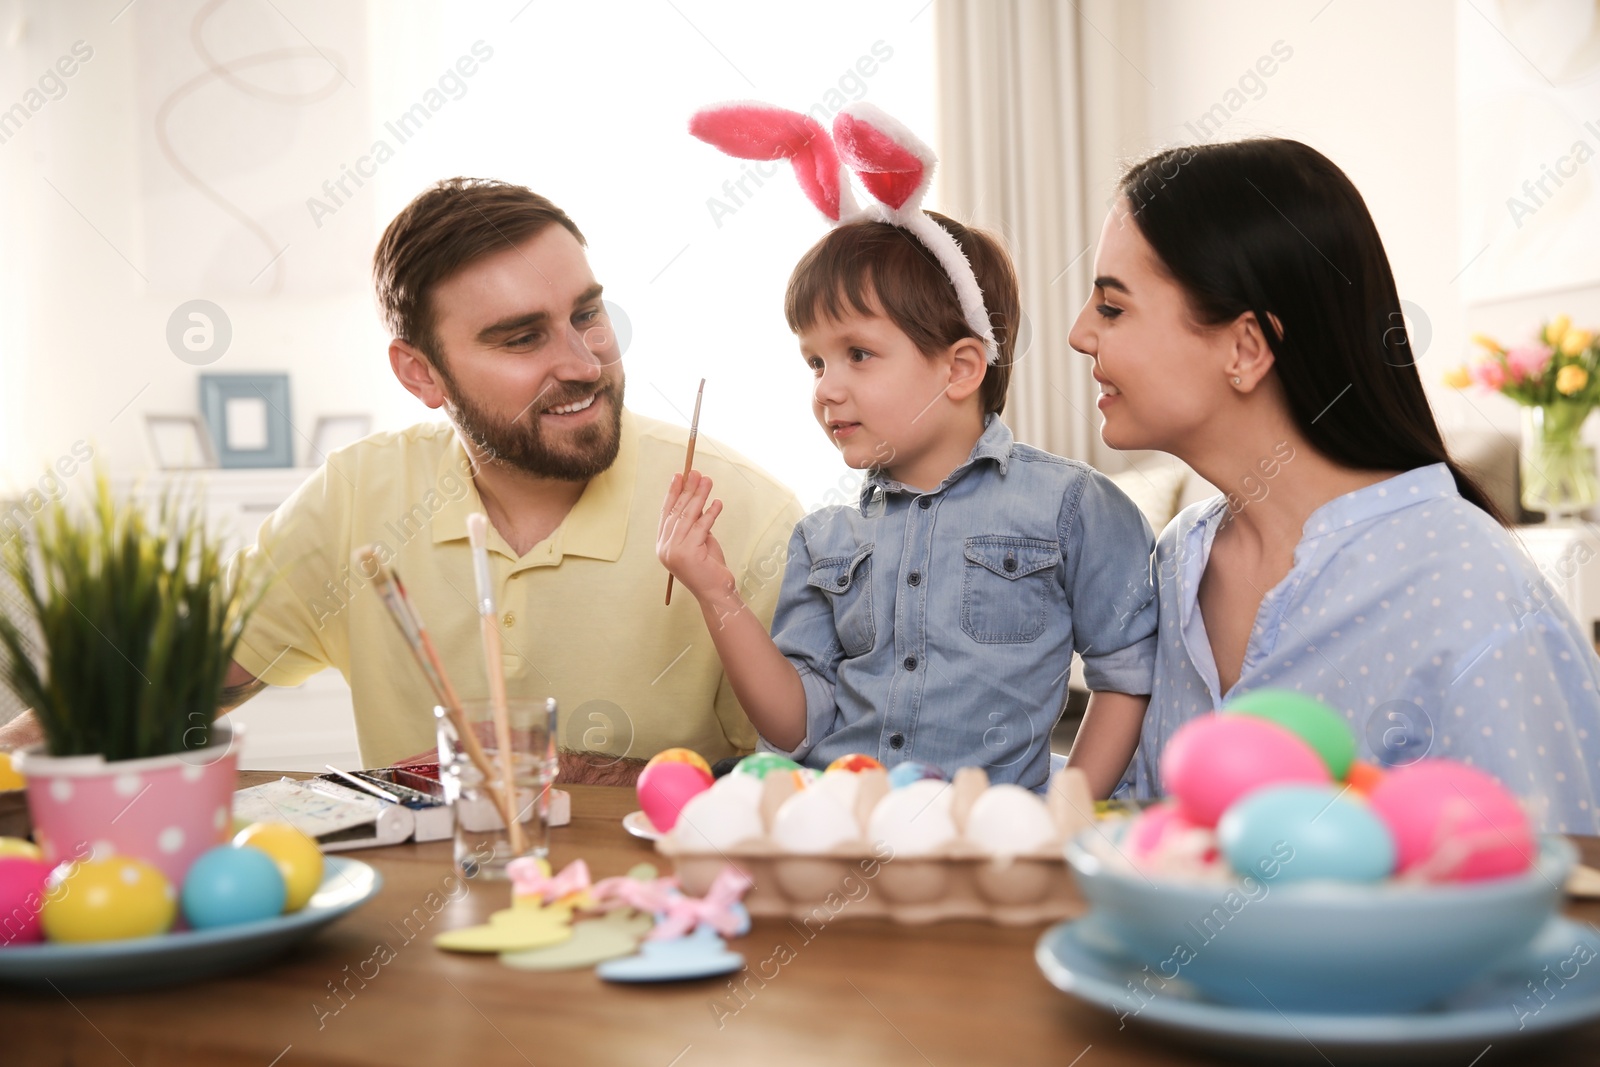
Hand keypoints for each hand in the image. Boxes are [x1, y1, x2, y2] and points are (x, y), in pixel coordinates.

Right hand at [657, 471, 733, 601]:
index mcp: (663, 545)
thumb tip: (696, 495)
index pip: (666, 513)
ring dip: (699, 496)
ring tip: (707, 481)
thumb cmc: (708, 567)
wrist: (716, 592)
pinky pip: (701, 527)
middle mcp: (665, 548)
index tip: (679, 475)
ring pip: (688, 517)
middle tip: (696, 473)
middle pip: (676, 512)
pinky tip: (717, 503)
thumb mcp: (699, 540)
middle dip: (687, 490)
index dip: (672, 493)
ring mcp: (674, 551)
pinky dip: (710, 513)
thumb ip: (694, 523)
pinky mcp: (688, 554)